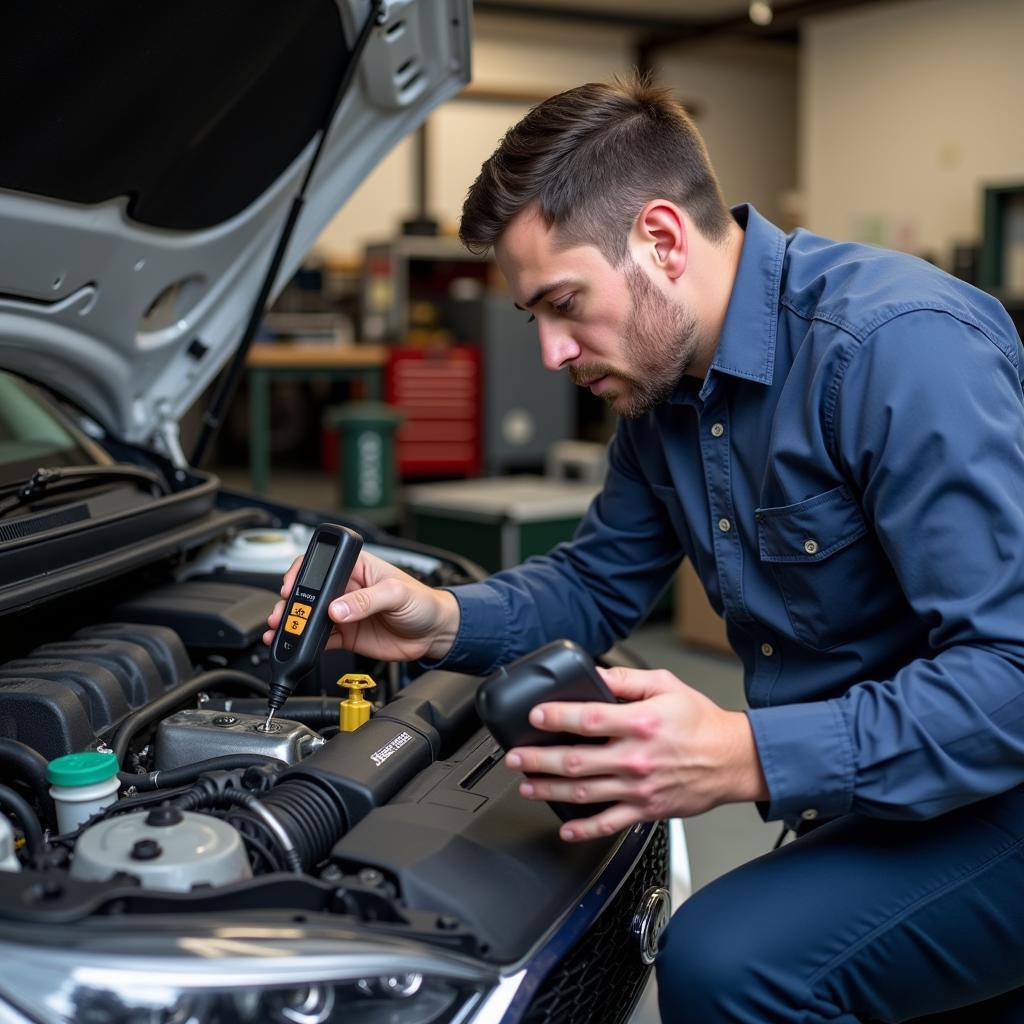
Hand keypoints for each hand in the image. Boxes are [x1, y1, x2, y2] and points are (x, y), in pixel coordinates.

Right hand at [264, 550, 459, 663]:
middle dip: (292, 602)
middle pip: (310, 592)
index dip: (302, 572)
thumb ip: (366, 600)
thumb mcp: (397, 594)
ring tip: (281, 630)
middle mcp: (347, 589)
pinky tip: (298, 646)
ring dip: (294, 623)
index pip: (323, 564)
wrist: (435, 634)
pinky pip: (320, 639)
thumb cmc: (424, 603)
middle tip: (284, 613)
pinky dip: (306, 643)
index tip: (291, 586)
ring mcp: (345, 613)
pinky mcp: (347, 635)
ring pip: (310, 617)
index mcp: (358, 568)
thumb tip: (338, 608)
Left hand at [505, 666, 767, 841]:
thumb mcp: (666, 686)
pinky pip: (609, 823)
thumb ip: (627, 680)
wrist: (734, 760)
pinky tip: (565, 828)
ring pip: (585, 793)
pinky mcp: (646, 809)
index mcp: (641, 723)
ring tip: (526, 785)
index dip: (557, 717)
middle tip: (514, 757)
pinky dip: (584, 829)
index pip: (588, 719)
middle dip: (538, 759)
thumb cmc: (701, 722)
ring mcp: (640, 787)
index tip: (535, 715)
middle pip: (576, 761)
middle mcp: (637, 758)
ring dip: (549, 790)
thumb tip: (596, 674)